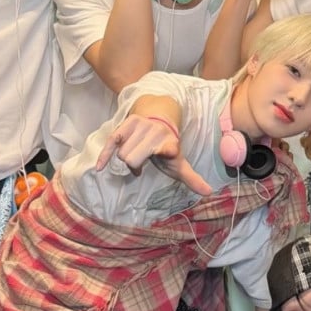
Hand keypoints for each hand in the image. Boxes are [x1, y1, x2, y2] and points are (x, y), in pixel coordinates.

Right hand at [95, 114, 212, 194]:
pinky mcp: (126, 125)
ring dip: (127, 160)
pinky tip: (100, 167)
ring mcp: (140, 127)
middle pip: (132, 160)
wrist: (160, 117)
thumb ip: (192, 178)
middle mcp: (155, 133)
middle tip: (142, 164)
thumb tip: (210, 192)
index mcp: (170, 143)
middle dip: (134, 166)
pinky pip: (112, 142)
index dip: (166, 149)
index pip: (168, 147)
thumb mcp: (179, 163)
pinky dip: (105, 155)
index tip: (168, 151)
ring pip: (123, 154)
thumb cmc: (168, 146)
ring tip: (136, 157)